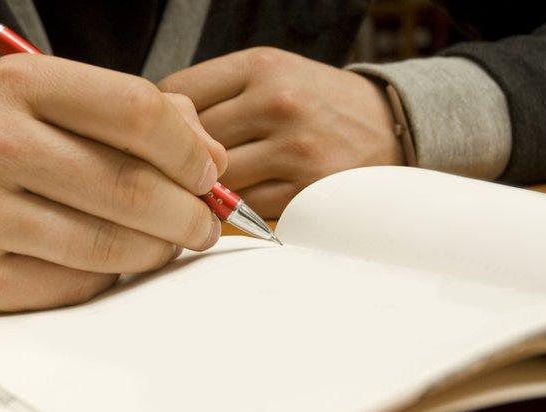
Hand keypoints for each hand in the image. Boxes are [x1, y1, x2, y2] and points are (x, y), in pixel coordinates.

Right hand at [0, 54, 226, 312]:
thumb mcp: (53, 104)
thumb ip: (135, 118)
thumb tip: (209, 161)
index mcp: (17, 85)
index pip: (137, 112)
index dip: (190, 151)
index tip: (208, 174)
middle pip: (130, 187)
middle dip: (188, 213)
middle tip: (203, 224)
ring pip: (108, 247)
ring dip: (156, 251)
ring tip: (164, 244)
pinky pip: (74, 286)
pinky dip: (105, 278)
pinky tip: (102, 261)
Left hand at [160, 47, 402, 217]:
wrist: (390, 125)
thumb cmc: (314, 102)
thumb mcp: (271, 75)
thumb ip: (218, 93)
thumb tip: (155, 125)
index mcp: (261, 67)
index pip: (178, 93)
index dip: (160, 119)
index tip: (161, 135)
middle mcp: (278, 101)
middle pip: (191, 139)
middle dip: (176, 159)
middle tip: (172, 173)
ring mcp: (295, 147)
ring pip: (215, 178)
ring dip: (203, 190)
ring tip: (203, 191)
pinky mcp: (308, 190)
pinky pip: (246, 207)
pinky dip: (235, 209)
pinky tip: (236, 204)